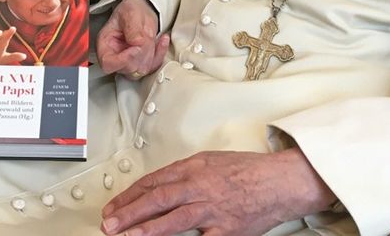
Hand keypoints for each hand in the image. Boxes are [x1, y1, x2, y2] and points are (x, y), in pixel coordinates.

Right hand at [96, 0, 169, 78]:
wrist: (141, 11)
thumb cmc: (131, 10)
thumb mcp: (130, 12)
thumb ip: (133, 28)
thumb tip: (138, 44)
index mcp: (105, 44)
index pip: (108, 64)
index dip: (123, 60)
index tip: (136, 48)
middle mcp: (115, 56)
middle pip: (128, 68)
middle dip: (142, 52)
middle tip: (146, 35)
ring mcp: (128, 62)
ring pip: (142, 70)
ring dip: (152, 53)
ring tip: (152, 35)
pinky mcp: (141, 63)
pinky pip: (154, 67)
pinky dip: (160, 54)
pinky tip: (162, 41)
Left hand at [100, 149, 335, 235]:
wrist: (280, 181)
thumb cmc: (248, 171)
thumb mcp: (211, 161)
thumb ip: (185, 173)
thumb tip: (159, 186)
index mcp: (194, 167)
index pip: (154, 181)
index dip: (130, 195)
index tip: (114, 207)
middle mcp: (200, 186)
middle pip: (157, 198)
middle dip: (129, 212)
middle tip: (109, 223)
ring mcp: (212, 209)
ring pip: (173, 219)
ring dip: (146, 228)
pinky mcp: (226, 230)